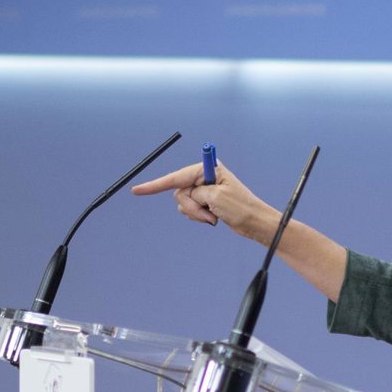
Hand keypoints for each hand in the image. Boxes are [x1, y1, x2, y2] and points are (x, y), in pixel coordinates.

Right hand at [131, 162, 278, 244]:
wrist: (254, 222)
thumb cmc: (241, 207)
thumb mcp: (216, 198)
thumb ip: (195, 193)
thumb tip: (185, 194)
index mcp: (209, 169)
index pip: (176, 176)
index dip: (156, 184)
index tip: (136, 190)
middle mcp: (205, 176)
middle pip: (179, 192)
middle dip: (191, 207)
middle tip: (208, 214)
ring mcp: (205, 189)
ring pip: (183, 204)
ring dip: (196, 214)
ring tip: (213, 217)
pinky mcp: (205, 201)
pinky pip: (190, 210)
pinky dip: (198, 217)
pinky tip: (213, 219)